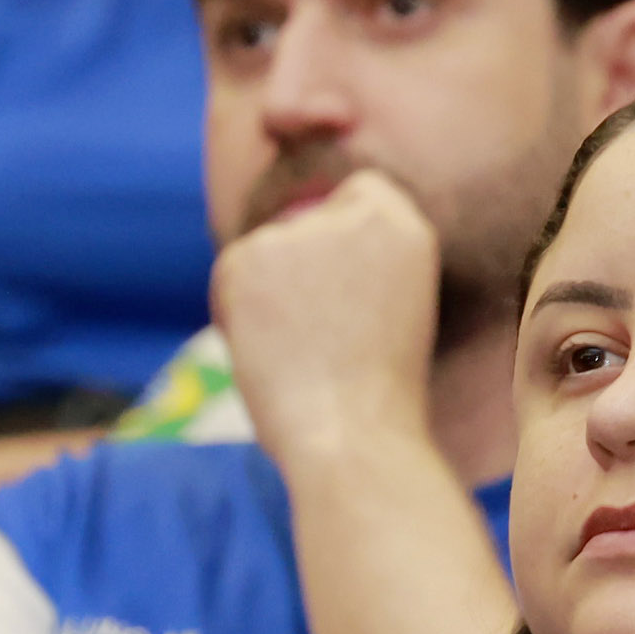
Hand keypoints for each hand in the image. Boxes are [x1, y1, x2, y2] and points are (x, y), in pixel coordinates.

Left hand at [211, 167, 443, 472]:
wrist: (355, 439)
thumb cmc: (378, 403)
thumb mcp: (395, 313)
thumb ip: (361, 271)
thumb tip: (309, 263)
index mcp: (406, 229)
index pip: (359, 195)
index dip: (337, 240)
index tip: (337, 293)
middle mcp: (357, 216)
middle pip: (303, 224)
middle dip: (298, 272)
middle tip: (314, 336)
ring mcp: (300, 232)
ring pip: (263, 251)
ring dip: (266, 297)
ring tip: (297, 355)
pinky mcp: (251, 255)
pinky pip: (228, 277)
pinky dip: (234, 316)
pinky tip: (268, 354)